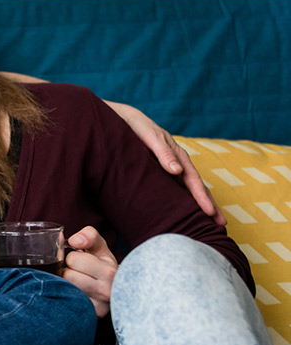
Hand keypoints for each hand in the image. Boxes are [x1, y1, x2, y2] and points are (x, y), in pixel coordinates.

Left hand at [61, 226, 118, 317]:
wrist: (121, 289)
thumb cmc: (105, 265)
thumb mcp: (100, 247)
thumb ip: (88, 235)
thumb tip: (73, 240)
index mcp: (109, 272)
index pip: (74, 260)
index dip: (74, 257)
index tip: (82, 259)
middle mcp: (107, 291)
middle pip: (67, 275)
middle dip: (68, 270)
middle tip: (79, 271)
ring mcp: (100, 306)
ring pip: (66, 288)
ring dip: (68, 283)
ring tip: (79, 281)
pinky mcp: (92, 316)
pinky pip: (69, 302)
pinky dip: (69, 295)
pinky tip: (79, 292)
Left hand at [105, 100, 225, 225]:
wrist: (123, 120)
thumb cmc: (136, 127)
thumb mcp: (149, 137)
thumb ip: (163, 153)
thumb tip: (177, 171)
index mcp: (178, 156)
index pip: (193, 180)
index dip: (201, 197)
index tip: (209, 212)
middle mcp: (177, 164)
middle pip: (196, 187)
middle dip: (209, 205)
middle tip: (221, 225)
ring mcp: (170, 169)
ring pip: (187, 190)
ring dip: (198, 206)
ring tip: (209, 224)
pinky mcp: (160, 173)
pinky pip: (175, 189)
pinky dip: (183, 201)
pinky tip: (185, 213)